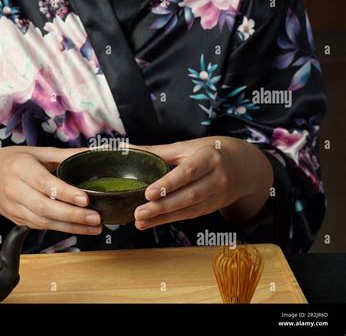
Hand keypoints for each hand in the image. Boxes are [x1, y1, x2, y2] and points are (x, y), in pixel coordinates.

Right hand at [0, 146, 102, 234]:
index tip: (85, 198)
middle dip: (72, 215)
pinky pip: (41, 227)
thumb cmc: (12, 161)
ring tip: (95, 226)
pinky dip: (63, 229)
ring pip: (44, 221)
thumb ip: (64, 155)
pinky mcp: (17, 220)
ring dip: (71, 227)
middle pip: (44, 207)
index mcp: (19, 167)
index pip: (44, 183)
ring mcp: (14, 208)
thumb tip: (94, 151)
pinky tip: (81, 229)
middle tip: (96, 217)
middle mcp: (14, 189)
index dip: (65, 193)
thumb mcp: (36, 152)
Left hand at [133, 137, 272, 229]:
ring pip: (189, 210)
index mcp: (209, 157)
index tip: (149, 193)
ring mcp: (217, 195)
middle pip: (188, 195)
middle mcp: (217, 178)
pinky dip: (169, 220)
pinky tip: (152, 222)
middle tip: (139, 212)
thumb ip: (157, 151)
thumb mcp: (186, 147)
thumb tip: (127, 149)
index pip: (188, 172)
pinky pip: (190, 216)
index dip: (169, 184)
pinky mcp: (213, 208)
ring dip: (163, 218)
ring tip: (140, 221)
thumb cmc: (208, 151)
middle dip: (162, 207)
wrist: (242, 165)